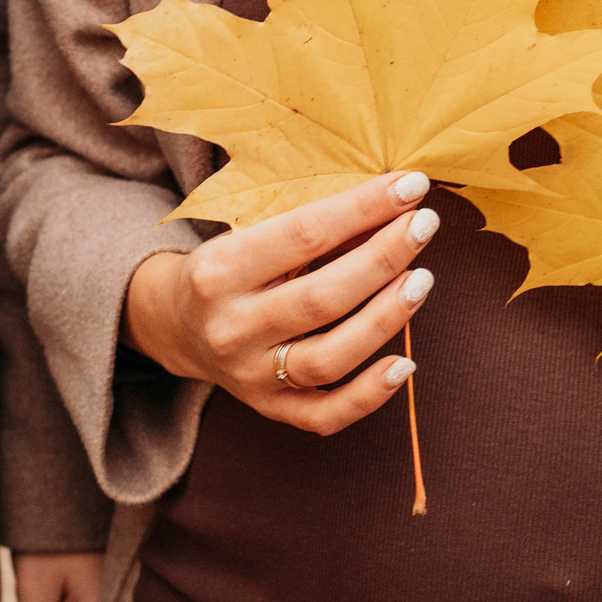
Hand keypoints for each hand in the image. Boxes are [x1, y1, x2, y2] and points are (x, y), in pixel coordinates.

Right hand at [123, 171, 438, 435]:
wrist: (176, 325)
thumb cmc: (228, 268)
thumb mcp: (248, 233)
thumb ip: (309, 226)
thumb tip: (392, 205)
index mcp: (217, 271)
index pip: (304, 235)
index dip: (364, 208)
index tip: (411, 186)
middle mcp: (230, 328)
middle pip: (322, 298)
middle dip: (384, 258)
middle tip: (425, 225)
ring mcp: (248, 375)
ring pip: (329, 358)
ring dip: (385, 319)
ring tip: (422, 280)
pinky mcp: (268, 407)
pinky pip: (325, 415)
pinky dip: (369, 395)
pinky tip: (405, 363)